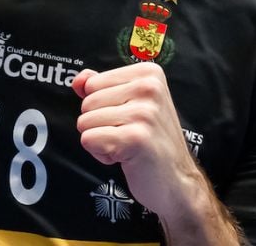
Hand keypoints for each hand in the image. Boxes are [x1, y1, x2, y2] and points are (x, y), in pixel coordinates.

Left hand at [72, 62, 201, 218]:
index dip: (102, 106)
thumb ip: (101, 88)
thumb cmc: (151, 142)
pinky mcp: (136, 137)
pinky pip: (89, 140)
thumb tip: (78, 81)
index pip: (92, 83)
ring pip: (85, 122)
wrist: (177, 181)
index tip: (127, 119)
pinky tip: (125, 157)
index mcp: (148, 73)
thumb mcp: (129, 105)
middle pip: (87, 102)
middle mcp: (149, 88)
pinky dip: (101, 154)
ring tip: (127, 146)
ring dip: (100, 140)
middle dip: (99, 124)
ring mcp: (144, 112)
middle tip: (128, 135)